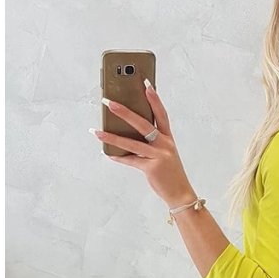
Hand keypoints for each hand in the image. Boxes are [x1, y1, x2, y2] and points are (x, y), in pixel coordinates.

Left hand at [93, 80, 194, 206]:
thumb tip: (127, 133)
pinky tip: (108, 154)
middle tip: (110, 102)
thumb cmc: (170, 173)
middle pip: (144, 124)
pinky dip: (118, 158)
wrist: (180, 194)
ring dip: (113, 137)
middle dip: (125, 112)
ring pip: (132, 143)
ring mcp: (159, 156)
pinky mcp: (152, 168)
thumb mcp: (165, 154)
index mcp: (168, 139)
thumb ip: (151, 142)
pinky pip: (130, 161)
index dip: (154, 98)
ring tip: (98, 130)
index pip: (161, 114)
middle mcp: (165, 145)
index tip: (146, 83)